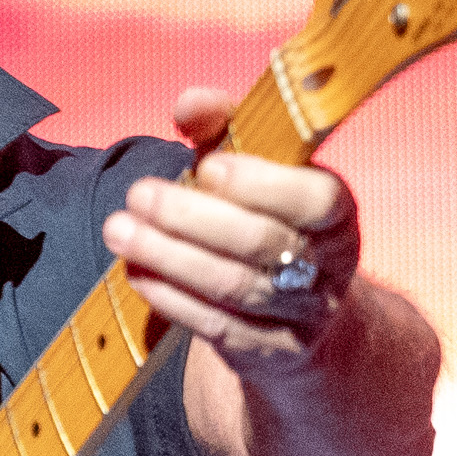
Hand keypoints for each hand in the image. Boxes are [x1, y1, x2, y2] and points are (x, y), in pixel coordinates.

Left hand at [98, 86, 359, 374]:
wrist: (300, 312)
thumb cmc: (268, 218)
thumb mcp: (256, 166)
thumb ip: (226, 125)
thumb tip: (188, 104)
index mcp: (336, 211)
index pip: (315, 197)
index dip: (260, 183)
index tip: (205, 166)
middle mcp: (329, 265)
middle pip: (259, 241)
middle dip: (190, 217)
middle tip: (137, 194)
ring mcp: (303, 314)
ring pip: (233, 285)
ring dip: (169, 256)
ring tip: (119, 230)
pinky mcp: (271, 352)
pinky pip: (216, 325)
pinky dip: (171, 297)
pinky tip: (136, 272)